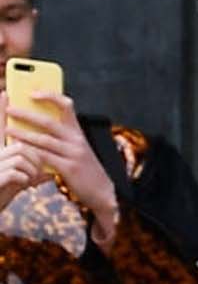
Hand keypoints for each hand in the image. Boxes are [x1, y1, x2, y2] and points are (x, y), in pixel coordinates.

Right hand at [0, 138, 38, 210]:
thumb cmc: (1, 194)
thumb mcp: (19, 182)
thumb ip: (33, 176)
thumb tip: (53, 172)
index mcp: (0, 154)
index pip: (18, 141)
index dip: (35, 150)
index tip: (42, 163)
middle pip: (20, 147)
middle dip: (35, 159)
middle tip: (38, 171)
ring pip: (18, 159)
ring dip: (31, 170)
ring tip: (31, 178)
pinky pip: (12, 173)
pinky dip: (23, 178)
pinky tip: (24, 184)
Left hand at [3, 92, 118, 243]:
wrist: (102, 191)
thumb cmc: (84, 169)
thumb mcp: (76, 148)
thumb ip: (61, 136)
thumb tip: (36, 124)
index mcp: (77, 131)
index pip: (66, 105)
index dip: (50, 96)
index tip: (32, 92)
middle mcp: (76, 139)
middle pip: (49, 122)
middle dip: (27, 114)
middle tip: (9, 109)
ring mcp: (73, 154)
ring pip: (44, 140)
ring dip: (23, 134)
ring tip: (7, 129)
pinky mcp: (69, 168)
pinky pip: (45, 158)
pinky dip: (31, 154)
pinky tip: (19, 152)